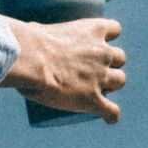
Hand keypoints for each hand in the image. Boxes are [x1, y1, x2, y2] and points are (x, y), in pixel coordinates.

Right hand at [0, 16, 126, 122]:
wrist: (30, 61)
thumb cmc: (28, 42)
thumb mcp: (38, 29)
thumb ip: (40, 32)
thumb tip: (27, 36)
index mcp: (92, 30)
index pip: (114, 29)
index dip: (108, 38)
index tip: (100, 43)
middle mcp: (102, 53)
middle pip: (120, 58)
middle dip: (110, 63)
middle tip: (95, 71)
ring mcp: (100, 77)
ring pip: (120, 81)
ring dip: (112, 85)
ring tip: (98, 91)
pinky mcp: (93, 99)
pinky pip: (112, 111)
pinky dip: (111, 115)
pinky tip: (108, 119)